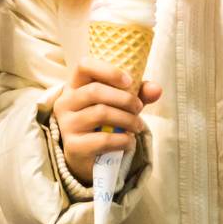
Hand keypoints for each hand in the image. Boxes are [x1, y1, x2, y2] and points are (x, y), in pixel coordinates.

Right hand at [52, 60, 161, 185]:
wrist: (88, 157)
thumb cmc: (104, 123)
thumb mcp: (119, 104)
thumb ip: (137, 93)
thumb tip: (157, 89)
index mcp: (74, 85)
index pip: (84, 66)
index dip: (108, 71)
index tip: (129, 81)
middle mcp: (65, 102)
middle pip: (95, 91)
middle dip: (124, 99)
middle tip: (139, 108)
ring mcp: (67, 124)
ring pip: (101, 113)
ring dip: (127, 119)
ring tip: (137, 126)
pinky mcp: (74, 146)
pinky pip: (104, 139)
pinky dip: (123, 140)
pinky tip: (129, 141)